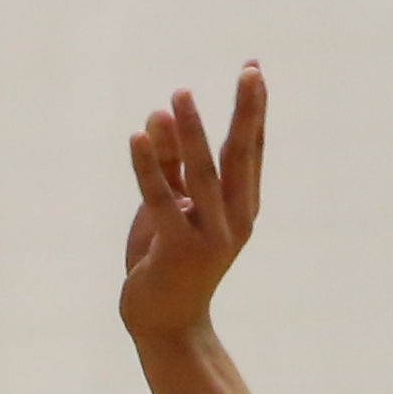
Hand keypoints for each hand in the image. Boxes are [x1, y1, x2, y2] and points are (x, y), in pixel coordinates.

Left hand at [117, 66, 264, 339]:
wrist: (166, 324)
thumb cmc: (170, 260)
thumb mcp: (172, 205)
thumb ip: (169, 163)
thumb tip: (158, 112)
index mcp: (241, 207)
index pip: (250, 150)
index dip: (254, 110)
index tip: (254, 69)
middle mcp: (234, 220)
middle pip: (241, 157)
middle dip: (246, 112)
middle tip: (251, 71)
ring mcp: (210, 237)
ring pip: (202, 176)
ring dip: (190, 132)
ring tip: (180, 94)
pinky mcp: (178, 251)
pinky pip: (161, 201)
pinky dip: (147, 167)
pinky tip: (137, 135)